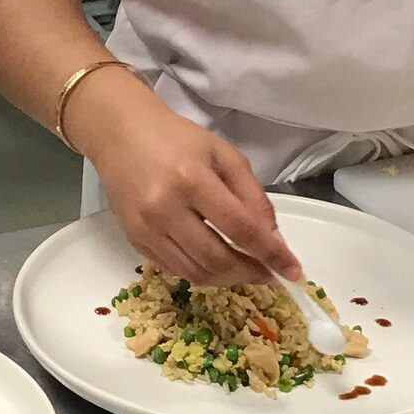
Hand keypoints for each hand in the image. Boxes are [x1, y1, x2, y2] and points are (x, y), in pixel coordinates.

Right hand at [76, 80, 302, 285]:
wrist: (120, 134)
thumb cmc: (176, 139)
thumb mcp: (224, 155)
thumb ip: (253, 196)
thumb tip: (273, 241)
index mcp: (192, 180)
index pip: (240, 229)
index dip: (271, 255)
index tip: (294, 272)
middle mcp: (165, 209)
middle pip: (217, 259)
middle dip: (250, 273)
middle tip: (269, 273)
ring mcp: (146, 229)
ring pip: (195, 273)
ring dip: (228, 279)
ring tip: (246, 270)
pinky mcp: (134, 241)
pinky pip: (175, 270)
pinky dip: (202, 273)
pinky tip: (217, 264)